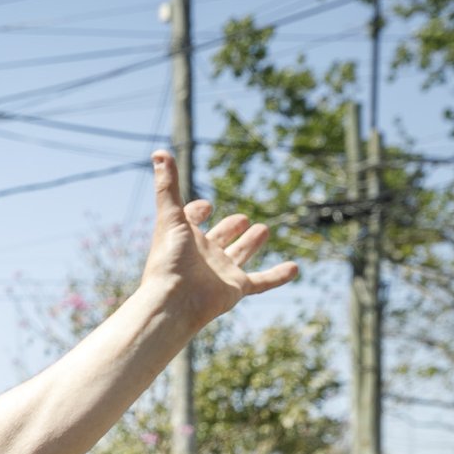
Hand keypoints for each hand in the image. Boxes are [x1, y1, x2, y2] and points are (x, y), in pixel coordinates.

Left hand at [138, 149, 298, 329]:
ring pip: (239, 255)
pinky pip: (262, 282)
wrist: (174, 302)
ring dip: (251, 244)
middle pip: (219, 238)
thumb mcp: (170, 217)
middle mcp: (203, 255)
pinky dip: (278, 276)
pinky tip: (295, 268)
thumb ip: (167, 186)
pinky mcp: (236, 289)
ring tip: (262, 229)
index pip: (191, 220)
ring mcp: (221, 272)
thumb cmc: (169, 260)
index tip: (205, 206)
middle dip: (229, 228)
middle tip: (241, 219)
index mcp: (185, 238)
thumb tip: (158, 151)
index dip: (196, 211)